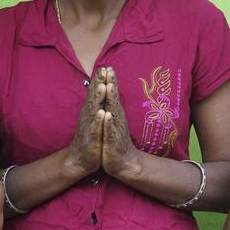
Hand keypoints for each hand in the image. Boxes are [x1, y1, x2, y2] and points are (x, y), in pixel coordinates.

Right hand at [62, 71, 106, 177]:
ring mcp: (90, 128)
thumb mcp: (94, 119)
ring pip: (94, 110)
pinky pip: (96, 129)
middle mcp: (88, 117)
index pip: (96, 93)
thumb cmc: (91, 138)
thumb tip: (99, 89)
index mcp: (91, 112)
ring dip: (97, 98)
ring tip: (102, 86)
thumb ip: (96, 104)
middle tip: (103, 69)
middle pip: (94, 97)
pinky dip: (99, 121)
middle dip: (98, 83)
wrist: (81, 160)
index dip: (100, 80)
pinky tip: (102, 113)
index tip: (105, 66)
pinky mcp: (93, 140)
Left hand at [97, 69, 145, 183]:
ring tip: (109, 87)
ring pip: (113, 112)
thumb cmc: (114, 140)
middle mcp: (116, 119)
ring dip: (111, 100)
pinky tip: (107, 115)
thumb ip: (110, 108)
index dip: (109, 81)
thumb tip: (109, 93)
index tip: (106, 66)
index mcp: (114, 114)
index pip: (111, 95)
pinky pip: (110, 131)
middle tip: (109, 70)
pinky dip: (108, 123)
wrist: (122, 163)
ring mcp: (115, 130)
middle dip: (111, 84)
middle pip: (113, 99)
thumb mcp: (111, 122)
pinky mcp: (112, 142)